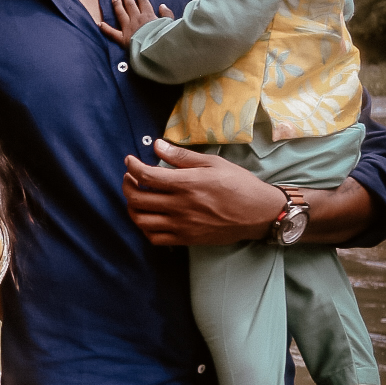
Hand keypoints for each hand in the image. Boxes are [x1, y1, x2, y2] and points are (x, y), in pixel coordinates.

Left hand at [99, 0, 171, 45]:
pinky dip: (105, 28)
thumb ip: (166, 14)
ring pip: (121, 13)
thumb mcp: (170, 24)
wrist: (156, 49)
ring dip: (117, 5)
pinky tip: (99, 23)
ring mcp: (128, 28)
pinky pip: (112, 32)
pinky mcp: (122, 38)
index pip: (144, 3)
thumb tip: (162, 5)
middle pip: (130, 6)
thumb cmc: (164, 37)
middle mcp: (137, 19)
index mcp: (149, 16)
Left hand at [123, 140, 283, 245]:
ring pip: (141, 220)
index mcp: (186, 184)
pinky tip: (149, 218)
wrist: (258, 213)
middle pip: (138, 198)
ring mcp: (182, 225)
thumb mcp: (213, 163)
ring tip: (136, 197)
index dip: (132, 167)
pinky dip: (145, 228)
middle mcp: (180, 206)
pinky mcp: (186, 239)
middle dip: (127, 186)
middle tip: (129, 178)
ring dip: (132, 207)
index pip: (146, 175)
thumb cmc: (238, 184)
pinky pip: (155, 238)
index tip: (129, 161)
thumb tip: (158, 145)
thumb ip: (181, 156)